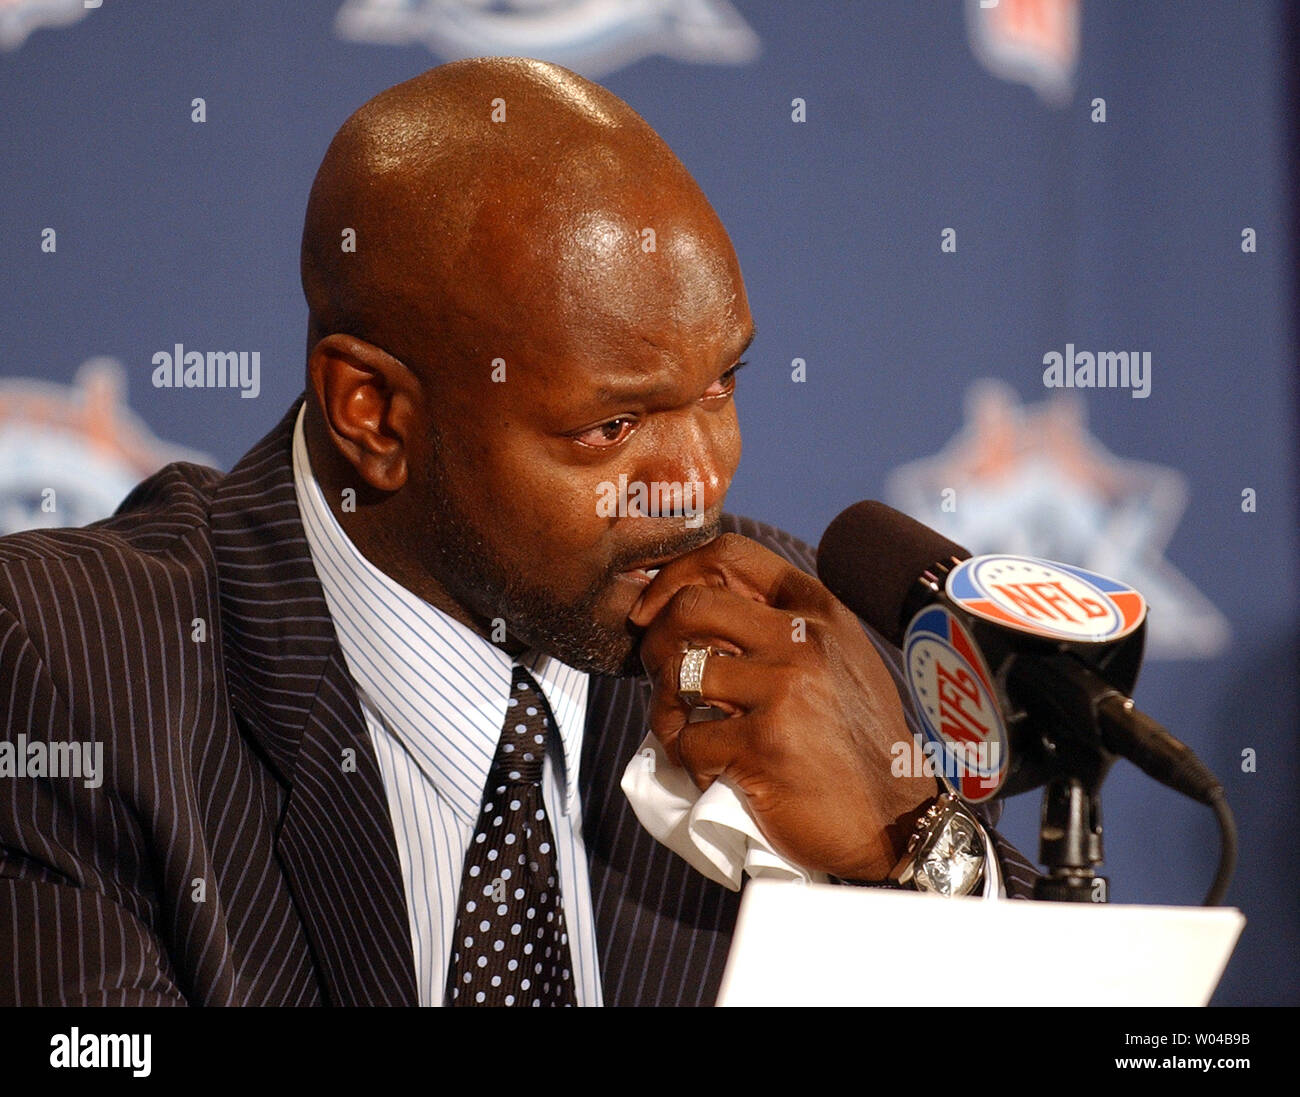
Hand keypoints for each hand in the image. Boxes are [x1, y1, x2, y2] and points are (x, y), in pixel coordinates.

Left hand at [628, 533, 934, 879]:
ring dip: (664, 708)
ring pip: (678, 674)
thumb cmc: (855, 740)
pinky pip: (688, 740)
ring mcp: (784, 692)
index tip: (653, 609)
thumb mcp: (837, 658)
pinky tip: (710, 770)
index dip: (675, 573)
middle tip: (659, 676)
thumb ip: (781, 624)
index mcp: (818, 610)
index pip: (730, 554)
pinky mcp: (764, 746)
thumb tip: (691, 604)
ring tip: (680, 729)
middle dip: (655, 642)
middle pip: (689, 607)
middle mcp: (802, 641)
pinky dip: (686, 760)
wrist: (896, 819)